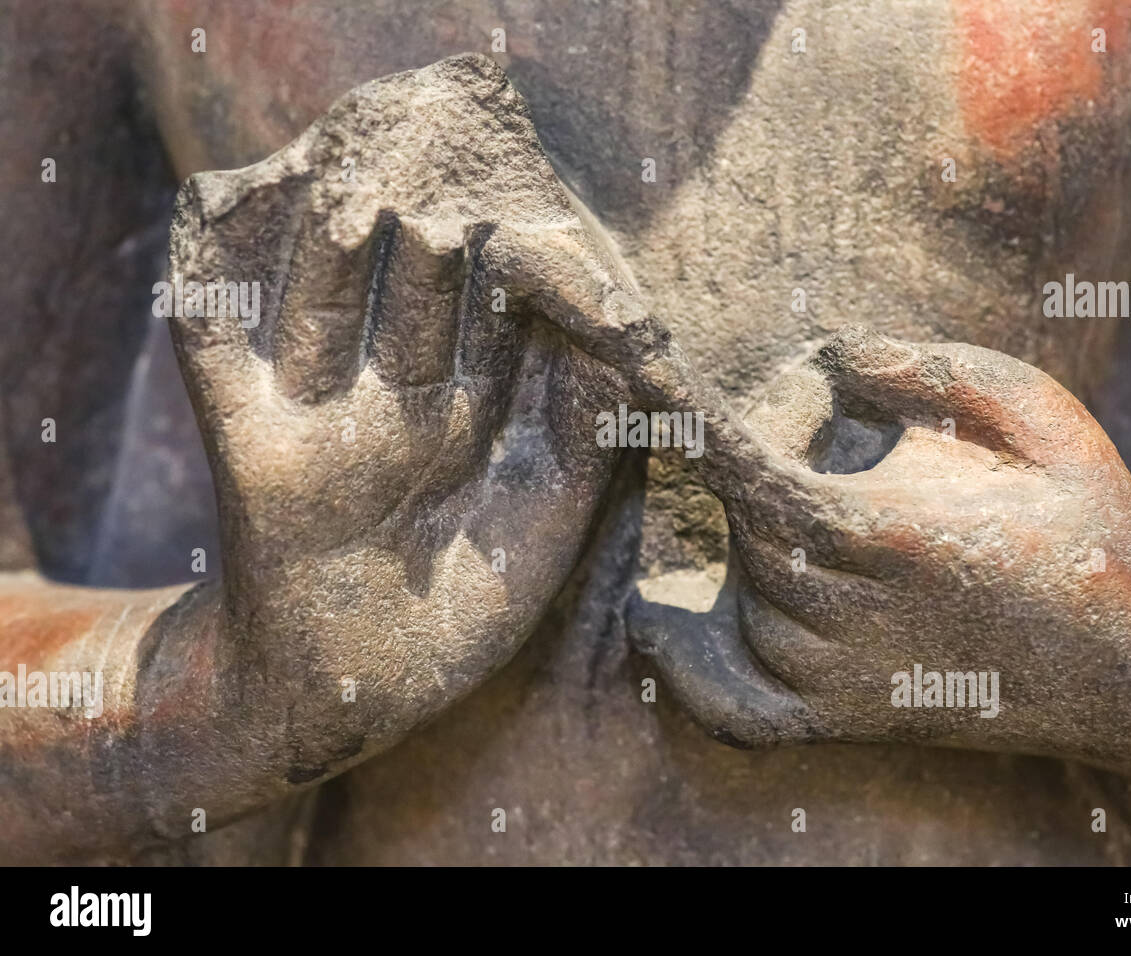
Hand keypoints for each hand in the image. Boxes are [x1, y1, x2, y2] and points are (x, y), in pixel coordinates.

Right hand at [166, 55, 627, 744]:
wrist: (352, 688)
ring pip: (325, 320)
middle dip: (432, 255)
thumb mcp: (546, 516)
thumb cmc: (464, 607)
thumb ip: (587, 434)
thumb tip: (634, 347)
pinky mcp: (252, 454)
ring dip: (336, 269)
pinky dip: (208, 312)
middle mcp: (394, 400)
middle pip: (411, 306)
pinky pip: (217, 368)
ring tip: (360, 210)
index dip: (517, 275)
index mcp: (467, 408)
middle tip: (454, 191)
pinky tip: (208, 256)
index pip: (494, 324)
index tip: (548, 221)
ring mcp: (321, 420)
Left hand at [628, 327, 1130, 812]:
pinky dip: (685, 660)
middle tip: (847, 416)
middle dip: (778, 441)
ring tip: (861, 499)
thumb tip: (830, 354)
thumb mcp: (1039, 416)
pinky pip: (727, 699)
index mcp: (887, 537)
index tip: (628, 355)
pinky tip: (657, 614)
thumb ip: (931, 369)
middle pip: (746, 506)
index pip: (745, 466)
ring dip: (769, 523)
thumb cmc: (1089, 525)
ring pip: (743, 578)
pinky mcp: (835, 718)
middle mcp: (841, 618)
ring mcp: (832, 679)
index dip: (682, 410)